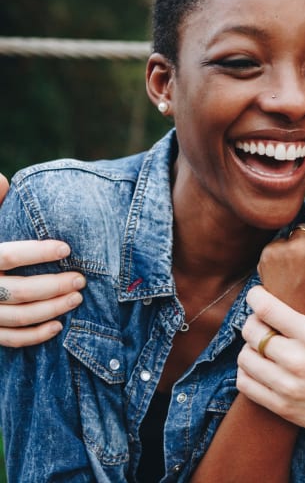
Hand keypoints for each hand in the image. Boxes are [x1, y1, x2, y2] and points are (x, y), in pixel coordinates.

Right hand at [0, 174, 84, 346]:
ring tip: (77, 297)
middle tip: (82, 279)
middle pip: (19, 290)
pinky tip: (58, 326)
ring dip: (51, 309)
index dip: (37, 252)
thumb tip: (2, 181)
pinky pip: (9, 339)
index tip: (67, 248)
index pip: (7, 255)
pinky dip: (34, 336)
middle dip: (54, 285)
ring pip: (18, 316)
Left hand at [238, 270, 304, 433]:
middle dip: (252, 321)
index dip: (255, 297)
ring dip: (249, 346)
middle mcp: (296, 360)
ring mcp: (287, 385)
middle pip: (252, 332)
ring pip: (245, 357)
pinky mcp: (280, 405)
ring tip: (262, 343)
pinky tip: (260, 365)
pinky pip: (245, 383)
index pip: (267, 310)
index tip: (257, 295)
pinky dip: (246, 371)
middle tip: (262, 320)